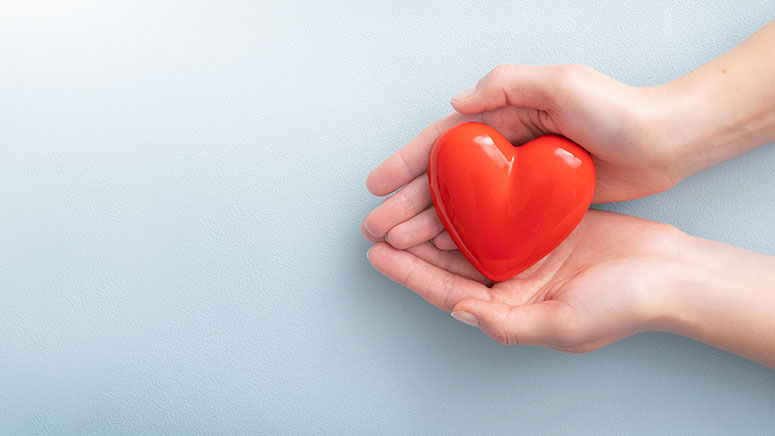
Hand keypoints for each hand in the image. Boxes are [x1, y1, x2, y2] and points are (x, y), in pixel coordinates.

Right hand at [362, 64, 679, 249]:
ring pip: (462, 204)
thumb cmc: (619, 110)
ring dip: (428, 223)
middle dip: (406, 202)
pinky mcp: (537, 203)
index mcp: (503, 117)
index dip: (406, 163)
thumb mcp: (564, 82)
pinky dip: (464, 235)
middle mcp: (504, 148)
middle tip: (377, 227)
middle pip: (444, 179)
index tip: (376, 186)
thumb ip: (508, 86)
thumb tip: (458, 104)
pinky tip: (445, 250)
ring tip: (399, 245)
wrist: (665, 141)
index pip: (442, 142)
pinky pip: (490, 221)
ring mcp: (518, 178)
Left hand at [367, 210, 685, 351]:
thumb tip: (460, 311)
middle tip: (378, 225)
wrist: (672, 272)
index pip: (447, 292)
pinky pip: (499, 214)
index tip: (377, 255)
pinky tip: (454, 188)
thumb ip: (508, 323)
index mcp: (511, 310)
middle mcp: (513, 284)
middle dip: (412, 246)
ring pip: (469, 236)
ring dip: (437, 221)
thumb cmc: (625, 305)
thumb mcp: (563, 324)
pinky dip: (475, 203)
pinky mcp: (543, 227)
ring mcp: (527, 254)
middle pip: (450, 263)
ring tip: (404, 205)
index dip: (410, 274)